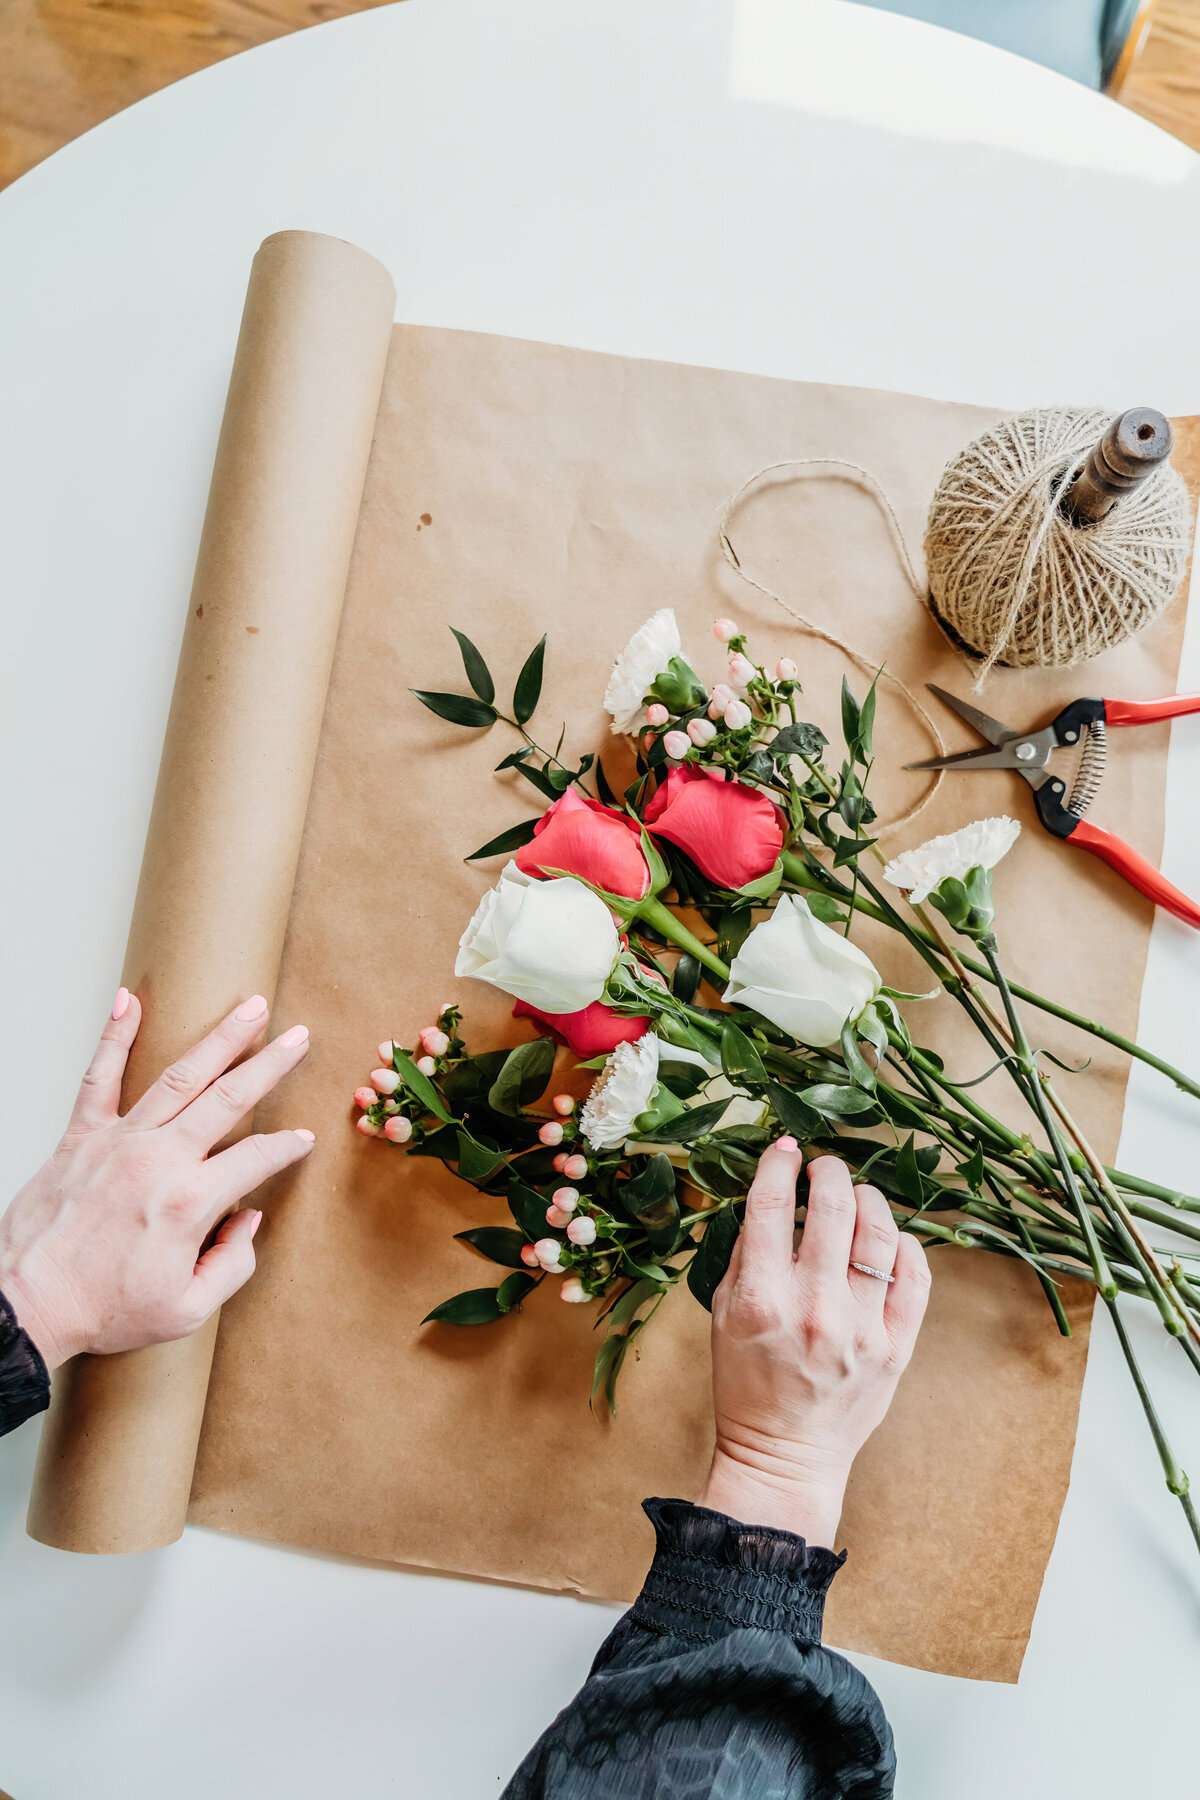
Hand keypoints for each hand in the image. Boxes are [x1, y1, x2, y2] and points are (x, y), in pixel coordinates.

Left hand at [0, 990, 314, 1370]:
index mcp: (190, 1203)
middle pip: (228, 1098)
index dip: (287, 1148)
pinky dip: (114, 1036)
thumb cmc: (103, 1310)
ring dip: (219, 1038)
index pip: (257, 1157)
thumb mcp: (186, 1310)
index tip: (302, 1140)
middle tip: (299, 1037)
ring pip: (179, 1077)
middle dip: (271, 1064)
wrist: (27, 1304)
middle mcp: (158, 1161)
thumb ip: (233, 1264)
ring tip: (249, 1008)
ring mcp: (118, 1142)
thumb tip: (249, 1219)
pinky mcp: (80, 1138)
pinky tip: (129, 1002)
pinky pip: (99, 1078)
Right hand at [698, 1145, 930, 1546]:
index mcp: (762, 1299)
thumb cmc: (746, 1384)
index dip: (780, 1164)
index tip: (785, 1148)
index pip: (773, 1205)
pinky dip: (906, 1247)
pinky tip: (889, 1241)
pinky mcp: (896, 1349)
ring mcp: (861, 1330)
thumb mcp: (723, 1315)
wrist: (784, 1457)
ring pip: (880, 1234)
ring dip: (869, 1200)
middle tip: (825, 1168)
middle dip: (829, 1172)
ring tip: (858, 1197)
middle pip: (835, 1207)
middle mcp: (815, 1309)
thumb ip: (746, 1255)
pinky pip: (916, 1277)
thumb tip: (772, 1198)